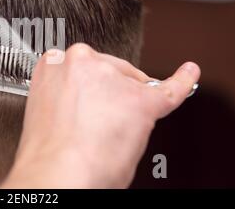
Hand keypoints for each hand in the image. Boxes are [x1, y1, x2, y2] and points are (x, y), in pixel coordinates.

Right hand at [1, 44, 199, 187]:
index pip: (81, 65)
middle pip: (108, 71)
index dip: (89, 85)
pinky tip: (187, 75)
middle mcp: (82, 62)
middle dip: (109, 93)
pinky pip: (169, 88)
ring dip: (128, 104)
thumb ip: (69, 97)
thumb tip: (88, 107)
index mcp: (54, 64)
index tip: (91, 95)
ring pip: (131, 84)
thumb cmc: (49, 151)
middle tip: (103, 121)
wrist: (59, 171)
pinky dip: (182, 81)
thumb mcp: (48, 110)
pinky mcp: (140, 99)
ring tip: (114, 134)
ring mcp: (112, 78)